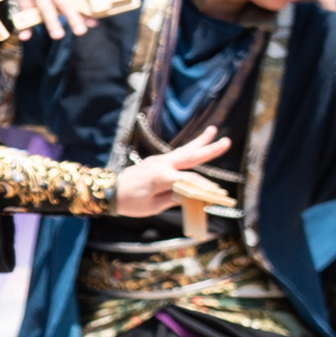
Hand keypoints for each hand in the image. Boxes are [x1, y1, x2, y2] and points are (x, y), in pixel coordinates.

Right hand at [2, 0, 86, 36]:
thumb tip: (79, 7)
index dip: (83, 12)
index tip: (92, 24)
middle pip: (64, 4)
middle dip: (73, 18)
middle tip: (81, 31)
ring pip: (45, 10)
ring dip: (52, 23)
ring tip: (58, 35)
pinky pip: (25, 14)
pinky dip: (24, 26)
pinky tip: (26, 37)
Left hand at [110, 130, 231, 218]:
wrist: (109, 191)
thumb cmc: (130, 202)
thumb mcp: (153, 206)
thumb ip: (174, 199)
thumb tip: (193, 196)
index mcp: (161, 176)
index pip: (189, 180)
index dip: (205, 187)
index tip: (218, 194)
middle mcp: (162, 164)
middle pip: (190, 155)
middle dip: (209, 149)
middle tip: (226, 141)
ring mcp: (159, 160)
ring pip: (184, 150)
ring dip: (199, 141)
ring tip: (213, 130)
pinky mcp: (157, 161)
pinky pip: (177, 154)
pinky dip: (189, 149)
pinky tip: (198, 144)